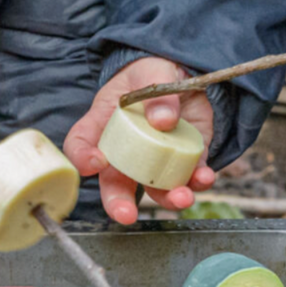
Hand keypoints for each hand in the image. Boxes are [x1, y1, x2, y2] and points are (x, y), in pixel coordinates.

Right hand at [63, 56, 215, 224]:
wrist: (185, 73)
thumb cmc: (154, 72)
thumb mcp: (152, 72)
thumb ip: (156, 94)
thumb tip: (163, 121)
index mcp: (104, 124)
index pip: (81, 144)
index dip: (82, 158)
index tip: (96, 163)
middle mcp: (125, 149)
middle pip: (113, 184)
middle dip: (118, 204)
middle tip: (126, 215)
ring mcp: (155, 157)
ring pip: (154, 187)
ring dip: (167, 198)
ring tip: (182, 197)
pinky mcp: (184, 158)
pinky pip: (188, 176)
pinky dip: (197, 181)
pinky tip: (204, 177)